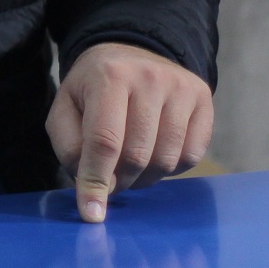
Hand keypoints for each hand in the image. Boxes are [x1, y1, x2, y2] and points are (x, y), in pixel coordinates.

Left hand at [46, 42, 212, 223]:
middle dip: (119, 181)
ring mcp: (181, 87)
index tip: (91, 214)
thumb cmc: (92, 90)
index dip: (96, 181)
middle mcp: (149, 78)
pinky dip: (170, 167)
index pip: (104, 141)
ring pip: (165, 161)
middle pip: (136, 156)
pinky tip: (155, 151)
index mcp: (108, 76)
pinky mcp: (203, 99)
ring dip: (144, 177)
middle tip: (109, 179)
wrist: (129, 53)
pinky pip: (191, 157)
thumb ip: (69, 147)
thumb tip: (92, 186)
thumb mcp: (65, 109)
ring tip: (130, 164)